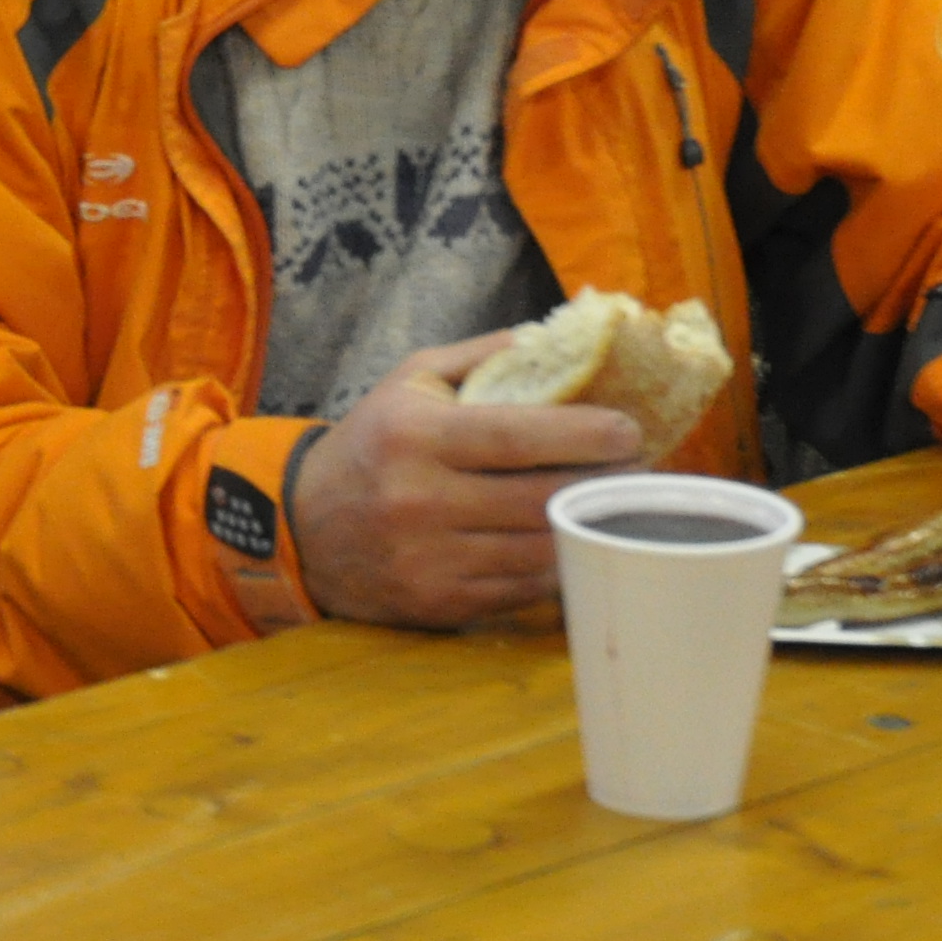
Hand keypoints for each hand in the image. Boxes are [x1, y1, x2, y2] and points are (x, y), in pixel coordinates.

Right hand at [287, 335, 640, 628]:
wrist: (301, 528)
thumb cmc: (371, 444)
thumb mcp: (409, 382)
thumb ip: (482, 356)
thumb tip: (559, 338)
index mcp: (415, 436)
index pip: (516, 437)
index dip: (584, 435)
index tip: (631, 430)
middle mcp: (419, 500)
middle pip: (539, 497)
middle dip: (603, 482)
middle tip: (640, 468)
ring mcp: (430, 558)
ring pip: (538, 548)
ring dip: (588, 526)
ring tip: (616, 503)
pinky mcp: (440, 602)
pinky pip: (522, 588)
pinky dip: (556, 565)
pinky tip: (574, 541)